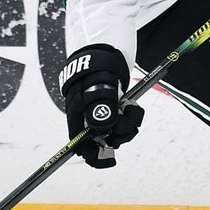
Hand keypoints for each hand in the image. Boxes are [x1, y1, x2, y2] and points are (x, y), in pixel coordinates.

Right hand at [59, 44, 143, 168]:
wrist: (106, 49)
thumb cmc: (97, 68)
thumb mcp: (97, 89)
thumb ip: (100, 112)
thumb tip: (103, 132)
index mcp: (78, 115)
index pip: (80, 144)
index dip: (93, 155)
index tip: (110, 160)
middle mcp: (89, 117)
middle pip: (104, 139)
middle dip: (120, 134)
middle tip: (129, 123)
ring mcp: (102, 112)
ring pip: (117, 129)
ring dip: (129, 123)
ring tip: (131, 108)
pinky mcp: (114, 106)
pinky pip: (125, 118)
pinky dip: (131, 114)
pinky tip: (132, 104)